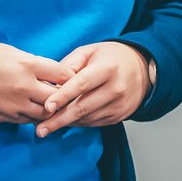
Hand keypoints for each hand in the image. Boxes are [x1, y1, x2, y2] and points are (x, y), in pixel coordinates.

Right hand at [0, 42, 75, 124]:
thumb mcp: (11, 52)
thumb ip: (33, 62)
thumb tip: (48, 71)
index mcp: (28, 66)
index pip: (62, 74)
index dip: (71, 77)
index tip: (74, 79)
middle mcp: (25, 87)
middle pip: (57, 98)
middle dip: (64, 98)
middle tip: (67, 97)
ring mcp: (16, 105)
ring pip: (44, 114)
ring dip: (50, 111)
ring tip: (52, 107)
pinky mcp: (6, 117)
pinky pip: (27, 121)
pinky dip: (34, 117)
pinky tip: (35, 112)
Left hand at [35, 42, 150, 136]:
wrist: (141, 68)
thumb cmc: (110, 58)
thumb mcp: (90, 51)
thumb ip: (69, 65)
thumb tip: (51, 85)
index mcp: (107, 68)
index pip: (81, 84)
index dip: (63, 96)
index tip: (46, 107)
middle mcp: (116, 88)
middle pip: (82, 107)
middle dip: (59, 120)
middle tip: (40, 129)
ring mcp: (119, 104)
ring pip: (86, 118)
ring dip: (66, 122)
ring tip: (47, 126)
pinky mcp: (120, 116)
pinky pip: (94, 123)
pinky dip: (78, 123)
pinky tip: (66, 121)